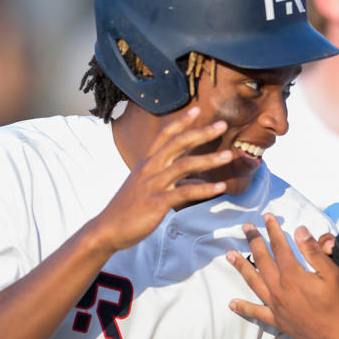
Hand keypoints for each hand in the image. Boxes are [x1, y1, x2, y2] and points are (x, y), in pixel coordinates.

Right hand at [90, 107, 233, 252]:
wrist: (109, 229)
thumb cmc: (129, 208)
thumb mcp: (148, 187)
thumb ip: (173, 180)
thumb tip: (197, 180)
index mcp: (147, 163)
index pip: (165, 135)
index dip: (181, 121)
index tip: (197, 109)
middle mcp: (149, 169)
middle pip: (177, 143)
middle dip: (201, 133)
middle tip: (222, 124)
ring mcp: (153, 184)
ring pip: (184, 165)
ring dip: (209, 159)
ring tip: (229, 155)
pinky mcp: (156, 202)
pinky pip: (184, 192)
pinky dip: (204, 189)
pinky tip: (220, 187)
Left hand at [227, 214, 338, 338]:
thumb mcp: (334, 274)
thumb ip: (314, 252)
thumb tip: (300, 230)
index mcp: (293, 275)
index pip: (280, 247)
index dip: (273, 230)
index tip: (267, 217)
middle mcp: (279, 288)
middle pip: (262, 260)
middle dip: (254, 241)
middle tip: (246, 227)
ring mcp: (276, 306)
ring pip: (253, 282)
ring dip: (241, 267)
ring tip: (229, 255)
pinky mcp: (277, 321)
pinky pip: (256, 313)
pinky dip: (244, 307)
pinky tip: (232, 304)